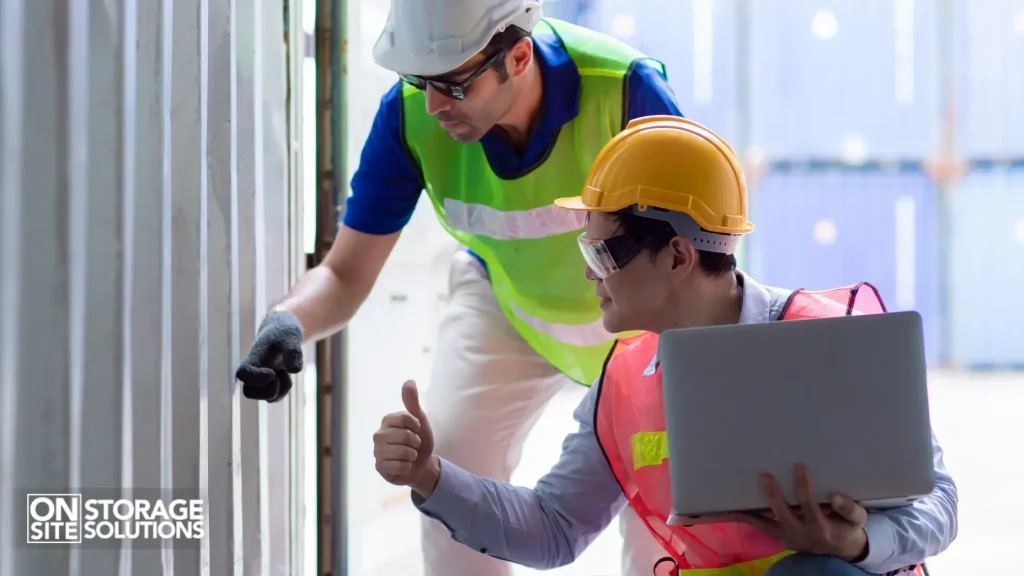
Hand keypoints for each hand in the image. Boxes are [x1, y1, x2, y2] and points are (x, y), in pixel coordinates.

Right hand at [235, 310, 303, 401]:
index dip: (256, 377)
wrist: (284, 332)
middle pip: (249, 392)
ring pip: (265, 397)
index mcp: (253, 357)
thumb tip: (294, 371)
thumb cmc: (284, 332)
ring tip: (284, 371)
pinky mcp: (269, 384)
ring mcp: (260, 379)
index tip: (272, 372)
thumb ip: (293, 351)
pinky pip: (275, 397)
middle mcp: (253, 371)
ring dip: (280, 389)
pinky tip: (286, 374)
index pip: (243, 374)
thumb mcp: (292, 337)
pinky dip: (284, 390)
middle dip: (269, 390)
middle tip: (278, 374)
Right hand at [373, 380, 438, 497]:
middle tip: (412, 445)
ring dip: (412, 456)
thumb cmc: (419, 441)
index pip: (406, 417)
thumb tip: (409, 380)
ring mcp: (377, 451)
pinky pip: (400, 466)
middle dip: (415, 443)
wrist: (421, 464)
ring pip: (403, 452)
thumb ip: (412, 402)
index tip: (416, 430)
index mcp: (387, 420)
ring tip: (408, 456)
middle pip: (406, 435)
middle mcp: (378, 434)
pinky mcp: (379, 467)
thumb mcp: (420, 419)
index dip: (417, 426)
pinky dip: (407, 467)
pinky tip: (403, 466)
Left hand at [728, 464, 868, 562]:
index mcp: (821, 528)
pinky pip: (760, 527)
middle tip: (764, 474)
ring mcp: (787, 537)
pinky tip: (730, 508)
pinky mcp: (779, 537)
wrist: (842, 549)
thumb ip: (850, 508)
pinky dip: (746, 518)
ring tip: (736, 494)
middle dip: (773, 494)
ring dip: (751, 510)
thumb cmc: (848, 527)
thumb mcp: (858, 519)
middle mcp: (801, 534)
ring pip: (765, 523)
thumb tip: (834, 496)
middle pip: (783, 513)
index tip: (799, 465)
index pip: (809, 505)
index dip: (803, 486)